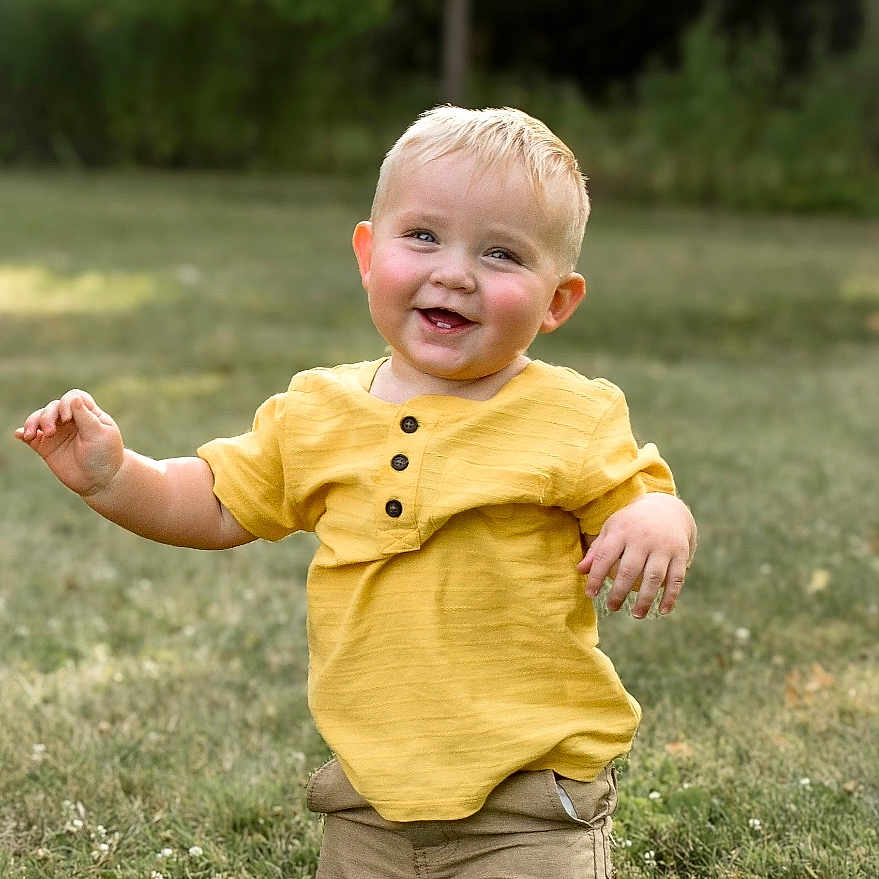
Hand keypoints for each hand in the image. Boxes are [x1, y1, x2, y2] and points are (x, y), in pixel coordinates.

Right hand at [16, 390, 123, 496]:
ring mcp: (58, 433)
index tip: (68, 417)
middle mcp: (71, 421)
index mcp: (88, 414)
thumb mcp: (100, 434)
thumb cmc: (105, 455)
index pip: (73, 398)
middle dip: (48, 416)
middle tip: (50, 432)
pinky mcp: (46, 447)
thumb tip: (74, 398)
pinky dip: (23, 433)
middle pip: (53, 407)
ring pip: (39, 418)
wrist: (100, 481)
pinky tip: (21, 435)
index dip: (66, 403)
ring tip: (31, 435)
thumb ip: (86, 417)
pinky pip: (32, 436)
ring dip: (33, 422)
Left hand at [577, 493, 695, 617]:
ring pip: (653, 577)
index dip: (596, 576)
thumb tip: (580, 570)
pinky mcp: (680, 553)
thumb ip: (597, 550)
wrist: (666, 508)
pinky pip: (676, 578)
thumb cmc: (631, 524)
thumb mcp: (611, 529)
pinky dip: (670, 596)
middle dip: (619, 592)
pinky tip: (662, 611)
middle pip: (629, 570)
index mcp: (621, 531)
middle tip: (612, 608)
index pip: (605, 556)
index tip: (591, 594)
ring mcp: (663, 546)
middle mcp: (643, 538)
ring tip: (636, 615)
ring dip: (645, 599)